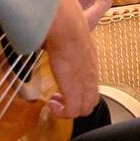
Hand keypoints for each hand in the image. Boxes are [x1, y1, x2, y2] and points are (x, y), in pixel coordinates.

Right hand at [43, 0, 99, 118]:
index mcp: (91, 63)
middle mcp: (91, 75)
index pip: (93, 87)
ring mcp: (84, 83)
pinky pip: (71, 112)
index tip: (65, 90)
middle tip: (58, 100)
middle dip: (75, 106)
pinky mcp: (74, 89)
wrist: (67, 28)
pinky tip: (51, 103)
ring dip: (68, 110)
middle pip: (91, 102)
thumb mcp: (69, 37)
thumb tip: (47, 40)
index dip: (80, 93)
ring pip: (84, 109)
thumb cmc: (66, 27)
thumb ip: (63, 43)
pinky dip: (61, 113)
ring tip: (54, 102)